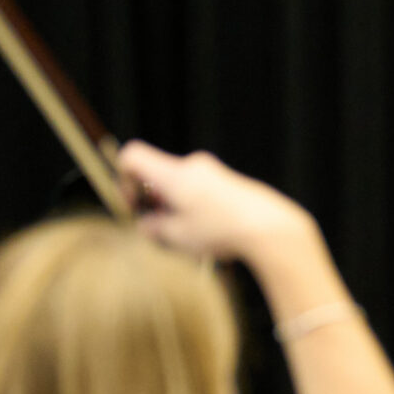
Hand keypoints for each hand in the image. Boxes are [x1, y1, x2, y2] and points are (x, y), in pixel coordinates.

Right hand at [115, 143, 316, 266]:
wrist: (271, 228)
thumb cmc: (221, 231)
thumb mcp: (178, 237)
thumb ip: (154, 229)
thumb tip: (145, 225)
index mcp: (173, 174)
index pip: (133, 156)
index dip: (123, 179)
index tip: (132, 205)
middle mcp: (192, 166)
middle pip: (157, 173)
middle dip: (152, 200)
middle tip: (160, 227)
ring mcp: (213, 172)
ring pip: (180, 184)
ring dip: (175, 206)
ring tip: (189, 235)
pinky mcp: (230, 182)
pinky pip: (201, 189)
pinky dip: (195, 206)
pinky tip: (210, 231)